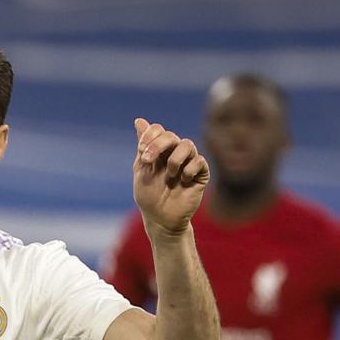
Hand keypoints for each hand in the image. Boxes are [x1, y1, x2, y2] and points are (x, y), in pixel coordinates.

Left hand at [132, 118, 209, 235]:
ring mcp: (189, 163)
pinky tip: (183, 180)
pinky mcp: (201, 174)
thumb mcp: (141, 171)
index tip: (141, 151)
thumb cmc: (149, 197)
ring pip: (188, 144)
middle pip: (171, 135)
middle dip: (158, 145)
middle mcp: (175, 153)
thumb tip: (139, 120)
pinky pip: (199, 161)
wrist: (161, 219)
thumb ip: (143, 148)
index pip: (158, 130)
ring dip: (174, 159)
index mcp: (159, 151)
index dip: (150, 135)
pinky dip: (189, 169)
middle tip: (148, 160)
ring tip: (169, 176)